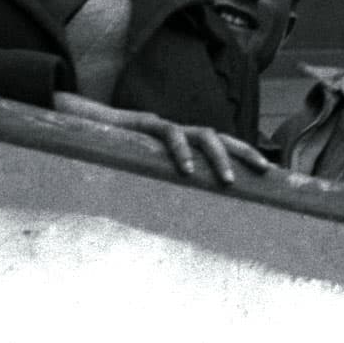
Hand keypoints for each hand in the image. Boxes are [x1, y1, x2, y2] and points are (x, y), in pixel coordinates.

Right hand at [54, 92, 273, 185]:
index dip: (244, 156)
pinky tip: (186, 171)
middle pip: (222, 137)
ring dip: (220, 156)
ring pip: (203, 134)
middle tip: (264, 171)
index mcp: (182, 143)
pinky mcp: (142, 123)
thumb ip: (163, 185)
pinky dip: (180, 151)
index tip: (269, 174)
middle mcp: (178, 132)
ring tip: (228, 182)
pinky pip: (168, 133)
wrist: (74, 123)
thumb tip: (182, 219)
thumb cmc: (111, 152)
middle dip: (245, 152)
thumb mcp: (144, 170)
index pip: (222, 146)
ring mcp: (163, 126)